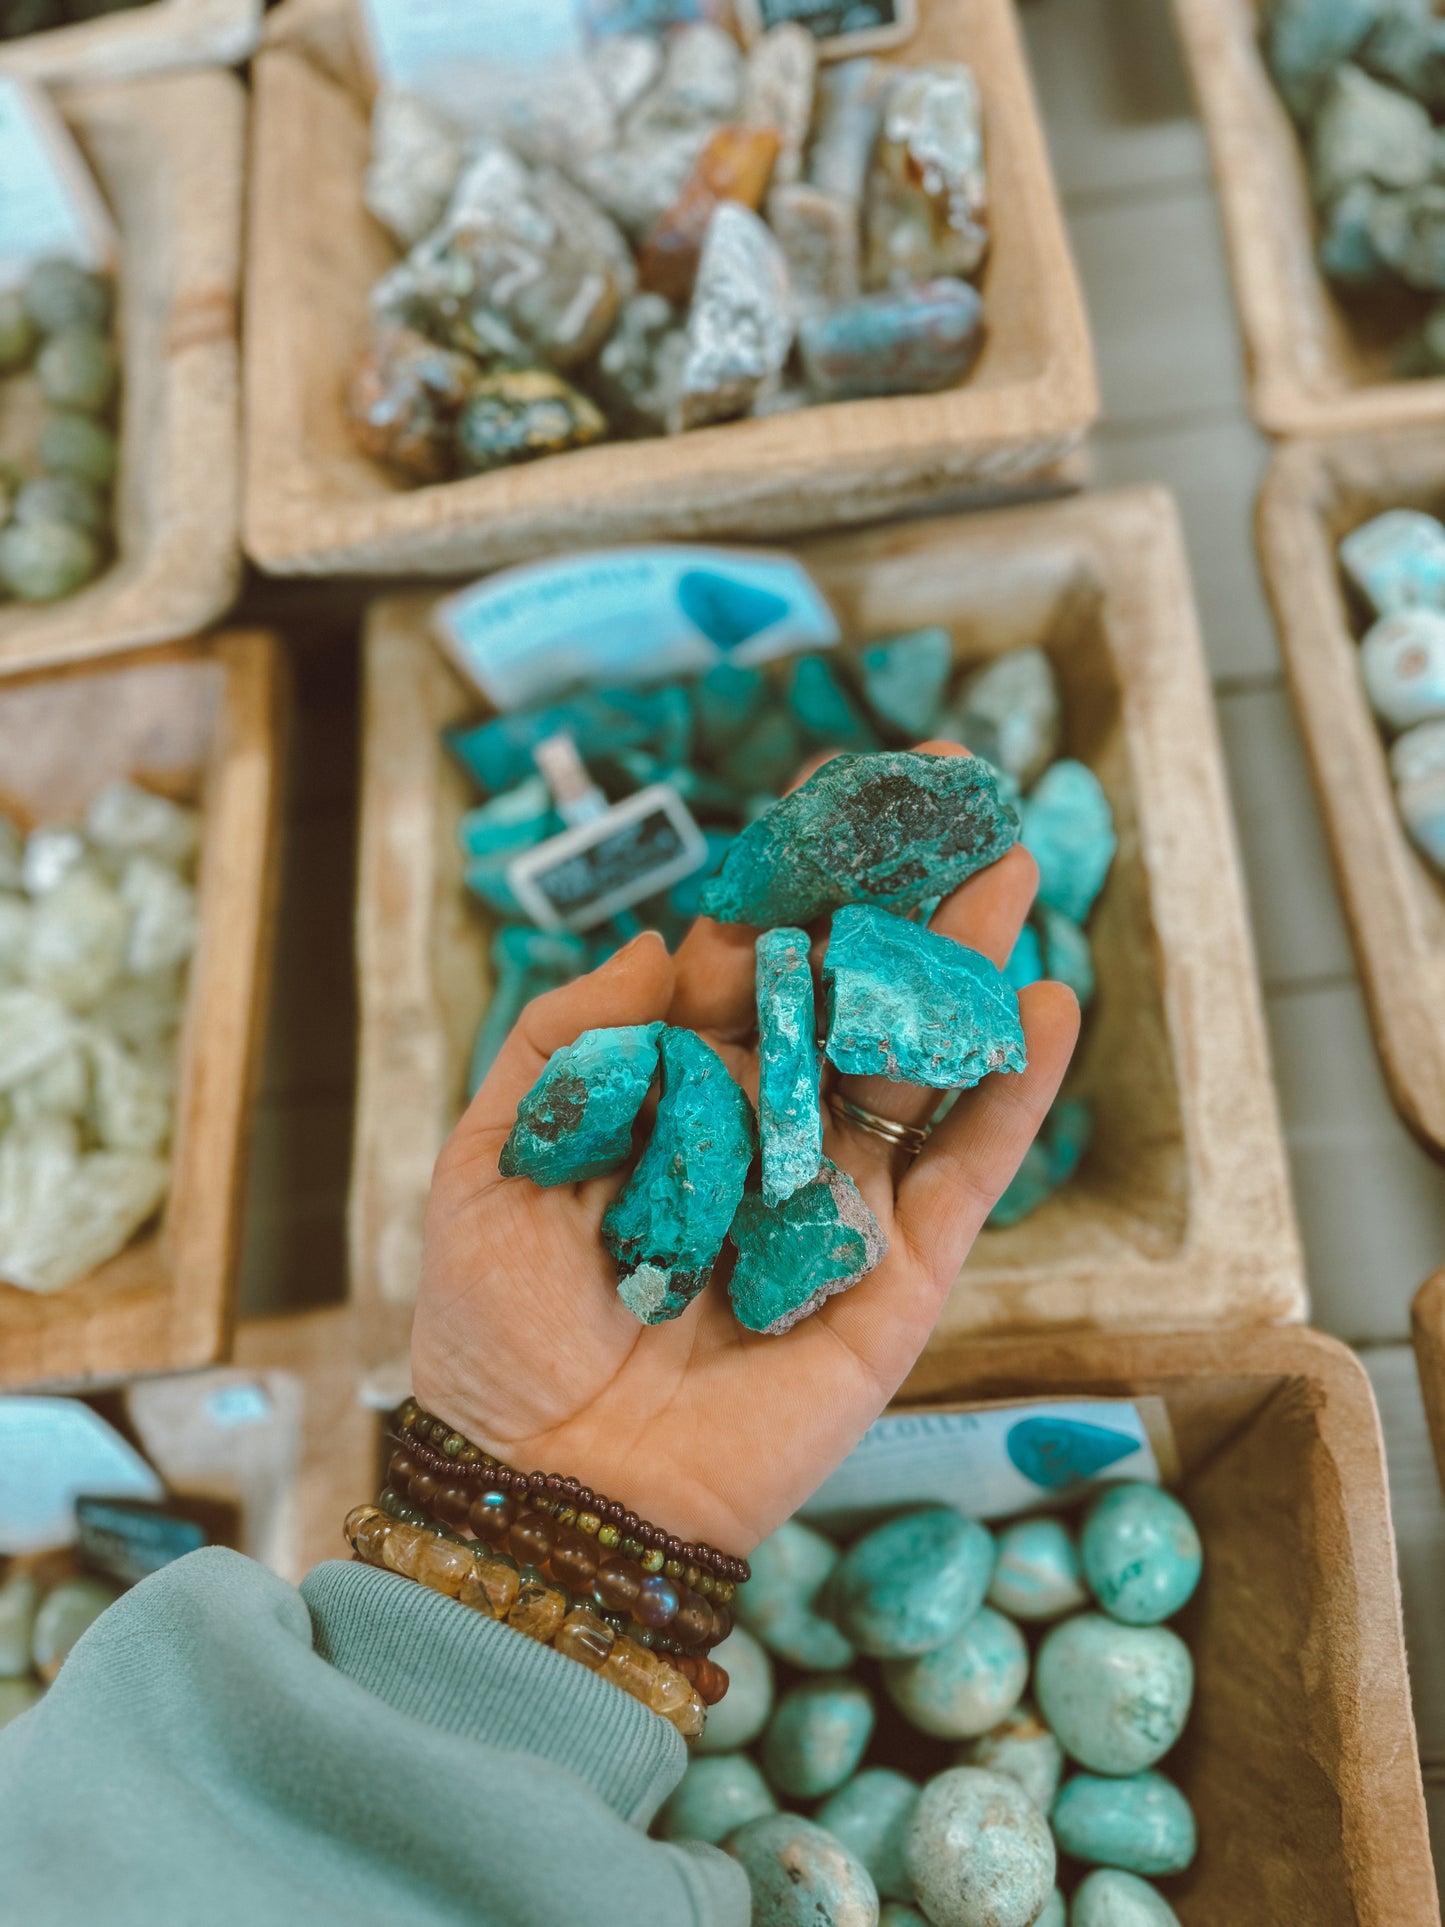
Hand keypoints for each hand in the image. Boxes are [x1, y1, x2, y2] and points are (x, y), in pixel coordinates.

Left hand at [412, 744, 1079, 1557]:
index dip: (792, 881)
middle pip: (850, 995)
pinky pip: (967, 1171)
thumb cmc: (501, 1331)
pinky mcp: (900, 1274)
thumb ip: (569, 1042)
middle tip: (955, 798)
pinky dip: (1011, 1094)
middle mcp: (769, 1135)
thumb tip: (669, 938)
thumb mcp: (494, 1160)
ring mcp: (842, 1201)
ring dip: (965, 969)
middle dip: (898, 899)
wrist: (550, 1487)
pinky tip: (1046, 1004)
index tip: (839, 793)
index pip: (751, 966)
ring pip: (917, 1065)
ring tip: (1009, 871)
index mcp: (677, 1100)